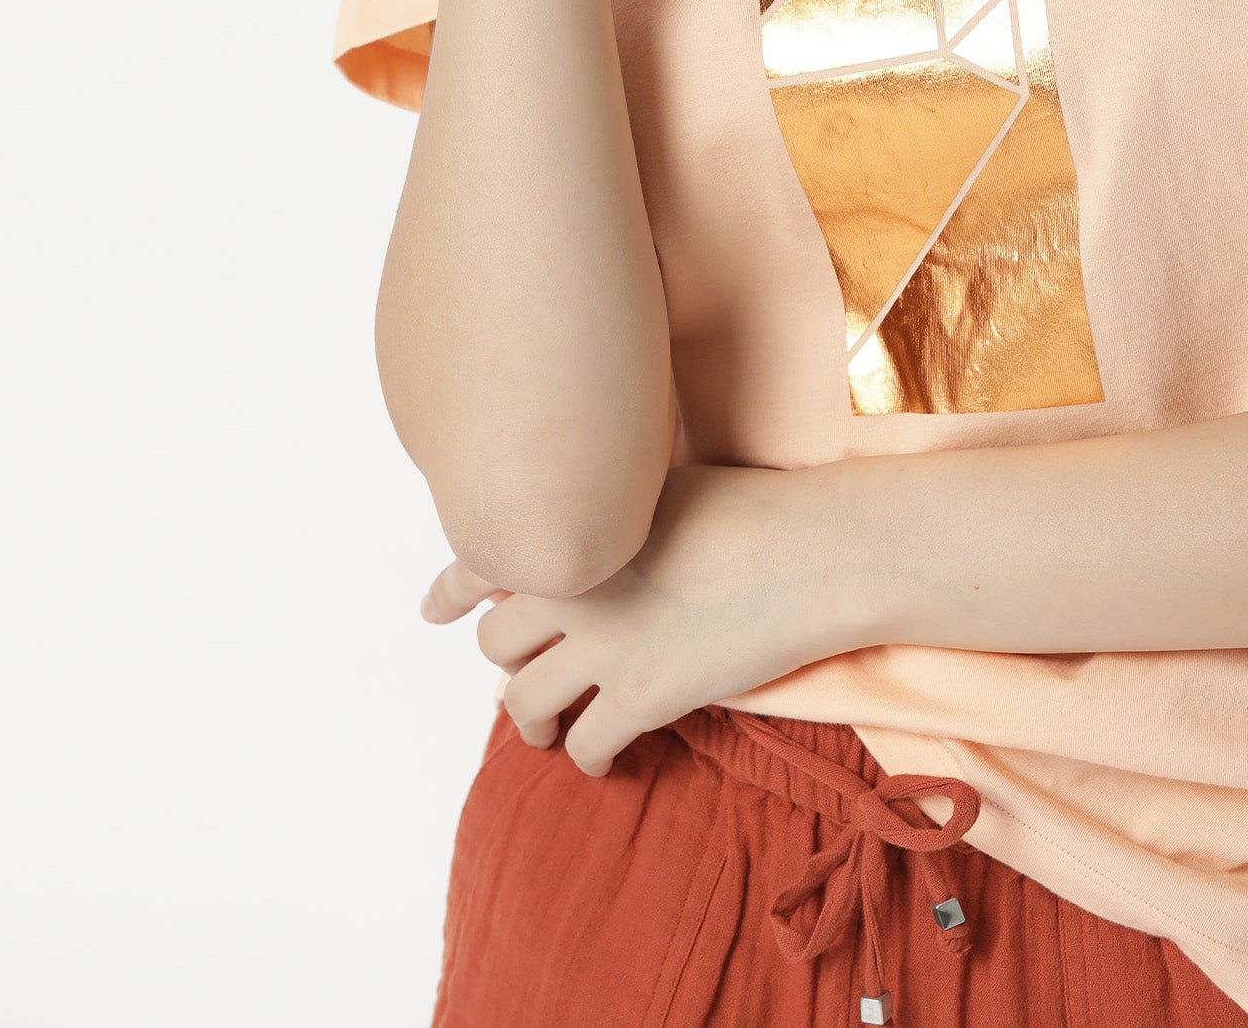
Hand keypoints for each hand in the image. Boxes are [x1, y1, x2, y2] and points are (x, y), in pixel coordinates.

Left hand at [416, 462, 868, 775]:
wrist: (812, 549)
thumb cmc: (755, 506)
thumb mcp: (663, 486)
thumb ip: (613, 514)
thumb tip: (598, 530)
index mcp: (574, 529)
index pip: (480, 561)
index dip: (450, 590)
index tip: (435, 608)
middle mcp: (572, 587)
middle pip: (495, 641)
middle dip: (506, 661)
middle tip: (526, 670)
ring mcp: (602, 646)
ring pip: (523, 703)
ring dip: (529, 722)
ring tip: (545, 730)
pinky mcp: (640, 698)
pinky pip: (585, 745)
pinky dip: (587, 759)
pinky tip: (605, 760)